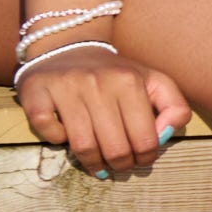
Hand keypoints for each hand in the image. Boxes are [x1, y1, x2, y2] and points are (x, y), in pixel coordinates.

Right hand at [18, 42, 187, 177]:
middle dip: (120, 166)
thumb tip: (166, 134)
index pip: (145, 140)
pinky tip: (65, 134)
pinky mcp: (37, 91)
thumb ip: (174, 107)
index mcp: (130, 81)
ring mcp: (66, 86)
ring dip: (93, 163)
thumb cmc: (115, 75)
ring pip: (83, 146)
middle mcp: (99, 82)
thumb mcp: (153, 82)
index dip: (146, 158)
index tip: (141, 159)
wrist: (68, 45)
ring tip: (98, 164)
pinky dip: (57, 141)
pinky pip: (49, 132)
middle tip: (119, 166)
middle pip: (115, 148)